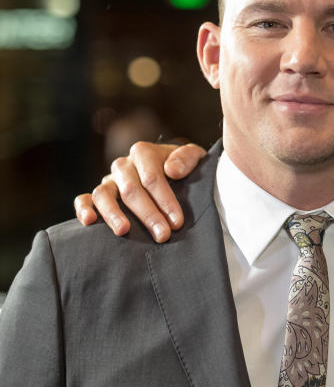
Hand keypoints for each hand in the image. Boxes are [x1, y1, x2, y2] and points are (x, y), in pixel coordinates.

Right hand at [74, 141, 206, 241]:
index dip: (165, 200)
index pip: (152, 177)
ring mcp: (109, 180)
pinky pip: (84, 199)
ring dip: (113, 214)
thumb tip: (171, 170)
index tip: (177, 222)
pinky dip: (83, 208)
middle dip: (148, 214)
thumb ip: (187, 158)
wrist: (173, 171)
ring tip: (124, 231)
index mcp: (144, 152)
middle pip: (131, 189)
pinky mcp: (98, 194)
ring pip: (103, 194)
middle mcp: (124, 165)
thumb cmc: (185, 167)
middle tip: (162, 235)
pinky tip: (89, 221)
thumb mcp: (195, 157)